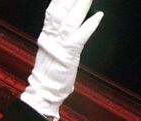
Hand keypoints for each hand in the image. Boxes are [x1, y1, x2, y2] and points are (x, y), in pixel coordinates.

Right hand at [20, 0, 102, 118]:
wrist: (42, 92)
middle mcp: (50, 37)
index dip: (59, 0)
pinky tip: (98, 16)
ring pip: (70, 19)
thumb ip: (56, 37)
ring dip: (81, 5)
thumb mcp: (49, 51)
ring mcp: (59, 45)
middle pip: (61, 10)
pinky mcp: (68, 54)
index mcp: (46, 36)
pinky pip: (80, 37)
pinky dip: (89, 25)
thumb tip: (65, 25)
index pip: (53, 11)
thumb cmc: (47, 75)